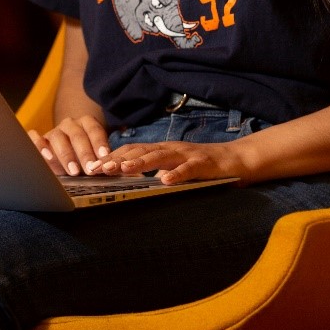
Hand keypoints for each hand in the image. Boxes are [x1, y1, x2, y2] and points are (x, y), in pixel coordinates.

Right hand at [27, 115, 112, 176]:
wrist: (65, 154)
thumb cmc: (84, 158)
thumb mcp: (94, 157)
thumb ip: (100, 160)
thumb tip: (110, 169)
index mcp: (86, 123)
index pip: (94, 130)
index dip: (99, 143)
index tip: (104, 157)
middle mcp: (70, 125)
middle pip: (77, 135)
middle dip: (85, 153)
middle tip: (90, 169)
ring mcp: (54, 131)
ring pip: (58, 137)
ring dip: (66, 154)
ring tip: (73, 171)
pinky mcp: (39, 139)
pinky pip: (35, 137)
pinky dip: (39, 145)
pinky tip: (47, 157)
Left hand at [96, 139, 254, 184]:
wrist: (236, 159)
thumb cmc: (202, 165)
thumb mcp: (174, 165)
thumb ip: (155, 169)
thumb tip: (129, 178)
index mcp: (162, 150)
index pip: (132, 150)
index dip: (113, 157)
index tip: (93, 167)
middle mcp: (171, 149)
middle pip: (141, 151)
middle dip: (119, 159)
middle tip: (100, 169)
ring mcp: (187, 155)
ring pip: (160, 157)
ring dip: (141, 162)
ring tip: (124, 170)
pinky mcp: (204, 165)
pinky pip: (189, 169)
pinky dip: (177, 174)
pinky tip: (165, 181)